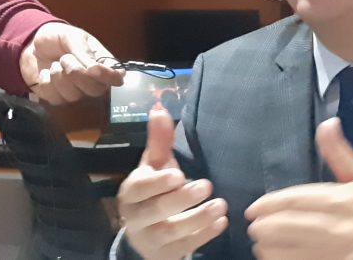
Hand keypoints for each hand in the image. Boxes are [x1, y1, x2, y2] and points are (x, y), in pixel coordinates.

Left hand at [19, 22, 123, 103]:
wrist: (31, 44)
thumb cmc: (57, 38)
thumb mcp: (72, 37)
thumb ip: (84, 52)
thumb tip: (96, 69)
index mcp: (102, 63)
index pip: (115, 77)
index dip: (108, 77)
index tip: (94, 69)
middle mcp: (92, 81)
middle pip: (95, 90)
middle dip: (76, 73)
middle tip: (65, 58)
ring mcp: (75, 91)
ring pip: (74, 95)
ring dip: (59, 76)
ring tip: (55, 63)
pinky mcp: (57, 97)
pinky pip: (55, 98)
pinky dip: (47, 83)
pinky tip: (46, 73)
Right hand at [117, 109, 228, 258]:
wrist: (145, 234)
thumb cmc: (153, 192)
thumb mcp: (154, 165)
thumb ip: (158, 139)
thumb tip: (159, 107)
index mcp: (131, 192)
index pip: (139, 188)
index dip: (157, 183)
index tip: (178, 175)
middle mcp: (136, 217)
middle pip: (156, 210)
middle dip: (182, 199)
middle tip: (207, 186)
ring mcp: (150, 239)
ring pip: (172, 232)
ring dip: (198, 218)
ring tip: (221, 205)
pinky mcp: (165, 254)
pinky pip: (184, 247)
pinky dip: (204, 235)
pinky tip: (222, 222)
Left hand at [245, 118, 352, 259]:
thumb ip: (339, 153)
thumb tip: (327, 123)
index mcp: (345, 200)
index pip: (297, 200)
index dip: (270, 204)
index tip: (254, 208)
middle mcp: (340, 227)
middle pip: (287, 226)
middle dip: (264, 226)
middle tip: (255, 225)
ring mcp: (336, 253)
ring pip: (287, 250)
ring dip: (268, 245)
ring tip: (262, 241)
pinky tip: (274, 255)